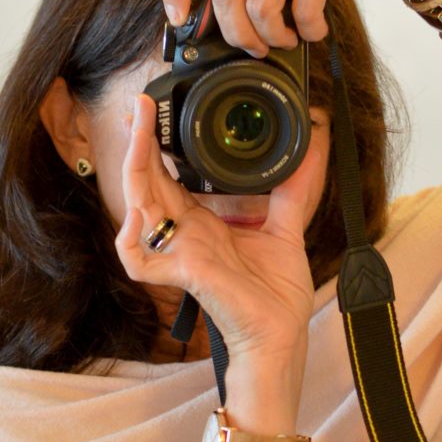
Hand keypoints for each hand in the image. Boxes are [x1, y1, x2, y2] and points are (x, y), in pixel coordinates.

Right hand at [114, 94, 321, 367]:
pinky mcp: (186, 275)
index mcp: (202, 222)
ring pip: (138, 206)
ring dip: (135, 168)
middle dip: (138, 142)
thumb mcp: (286, 228)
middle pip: (147, 181)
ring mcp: (181, 254)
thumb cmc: (276, 294)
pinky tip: (136, 217)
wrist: (281, 335)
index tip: (154, 110)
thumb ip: (292, 189)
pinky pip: (140, 262)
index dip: (155, 143)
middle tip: (139, 105)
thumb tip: (311, 146)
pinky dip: (129, 242)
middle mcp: (185, 235)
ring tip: (137, 134)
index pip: (167, 176)